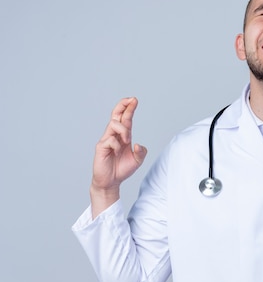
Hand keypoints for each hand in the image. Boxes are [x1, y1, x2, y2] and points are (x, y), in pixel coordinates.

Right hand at [90, 97, 146, 216]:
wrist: (111, 182)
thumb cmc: (122, 169)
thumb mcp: (137, 161)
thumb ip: (141, 152)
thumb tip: (138, 145)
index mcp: (124, 136)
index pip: (126, 118)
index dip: (129, 108)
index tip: (134, 100)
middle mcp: (114, 135)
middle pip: (116, 115)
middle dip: (122, 106)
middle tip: (131, 99)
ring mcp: (107, 140)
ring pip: (114, 125)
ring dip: (123, 131)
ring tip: (126, 141)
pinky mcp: (101, 147)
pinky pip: (110, 140)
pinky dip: (117, 145)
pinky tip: (117, 152)